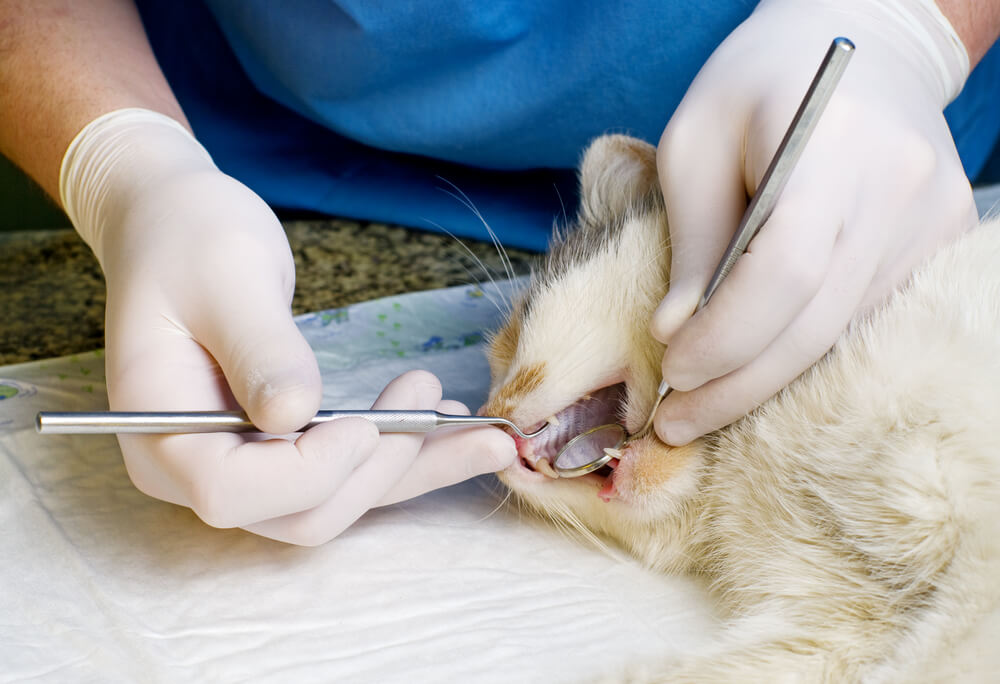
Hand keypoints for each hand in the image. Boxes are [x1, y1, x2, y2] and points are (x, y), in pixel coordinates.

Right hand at [61, 109, 514, 543]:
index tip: (367, 421)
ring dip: (413, 468)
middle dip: (380, 467)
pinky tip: (455, 429)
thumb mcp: (227, 278)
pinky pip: (346, 467)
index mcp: (159, 436)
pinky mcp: (280, 448)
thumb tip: (294, 416)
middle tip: (439, 401)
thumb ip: (259, 348)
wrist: (179, 224)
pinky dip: (403, 453)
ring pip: (338, 498)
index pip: (232, 492)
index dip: (310, 469)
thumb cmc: (190, 238)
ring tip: (487, 435)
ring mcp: (240, 464)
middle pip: (299, 510)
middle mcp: (194, 468)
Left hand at [650, 0, 977, 445]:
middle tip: (675, 424)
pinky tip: (760, 373)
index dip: (724, 336)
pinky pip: (869, 323)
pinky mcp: (944, 241)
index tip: (671, 370)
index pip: (783, 269)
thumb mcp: (694, 142)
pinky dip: (810, 356)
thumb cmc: (757, 86)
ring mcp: (934, 218)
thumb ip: (693, 240)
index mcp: (828, 143)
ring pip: (845, 335)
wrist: (862, 41)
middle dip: (737, 387)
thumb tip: (677, 333)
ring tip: (704, 406)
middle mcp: (899, 185)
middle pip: (816, 322)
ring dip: (769, 383)